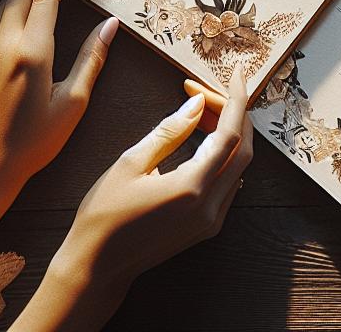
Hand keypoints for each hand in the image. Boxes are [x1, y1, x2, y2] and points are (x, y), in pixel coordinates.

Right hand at [14, 72, 253, 331]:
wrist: (97, 266)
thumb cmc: (104, 214)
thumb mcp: (130, 163)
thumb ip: (169, 131)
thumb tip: (196, 105)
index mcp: (192, 188)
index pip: (230, 135)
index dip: (235, 100)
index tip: (237, 73)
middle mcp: (211, 207)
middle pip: (243, 150)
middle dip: (230, 114)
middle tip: (201, 91)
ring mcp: (212, 220)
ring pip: (238, 166)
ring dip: (227, 134)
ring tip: (199, 109)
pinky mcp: (207, 227)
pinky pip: (229, 183)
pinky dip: (222, 155)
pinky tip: (201, 138)